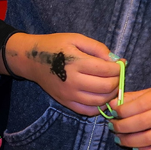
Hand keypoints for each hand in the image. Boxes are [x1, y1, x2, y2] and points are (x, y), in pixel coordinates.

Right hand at [6, 32, 120, 116]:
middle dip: (117, 81)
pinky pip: (88, 111)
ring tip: (111, 85)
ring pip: (100, 101)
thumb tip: (116, 60)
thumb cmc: (54, 46)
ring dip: (111, 94)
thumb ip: (97, 47)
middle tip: (116, 75)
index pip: (107, 70)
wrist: (31, 60)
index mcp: (76, 62)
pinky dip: (99, 106)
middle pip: (106, 87)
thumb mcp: (76, 39)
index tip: (119, 64)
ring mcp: (69, 94)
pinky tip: (100, 96)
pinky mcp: (65, 102)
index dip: (118, 68)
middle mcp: (73, 81)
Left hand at [111, 84, 150, 149]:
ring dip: (130, 141)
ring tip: (120, 139)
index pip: (139, 104)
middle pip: (143, 122)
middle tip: (113, 128)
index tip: (112, 114)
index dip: (121, 112)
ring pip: (150, 139)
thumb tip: (111, 105)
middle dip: (123, 127)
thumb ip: (134, 98)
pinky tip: (137, 149)